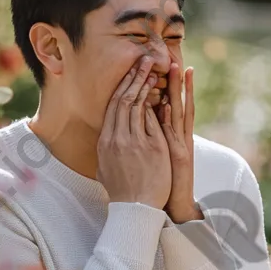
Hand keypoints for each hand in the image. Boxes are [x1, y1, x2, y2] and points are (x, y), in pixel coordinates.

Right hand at [97, 56, 171, 209]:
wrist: (135, 210)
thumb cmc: (122, 192)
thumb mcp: (106, 167)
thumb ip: (107, 150)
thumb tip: (105, 140)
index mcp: (106, 141)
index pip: (113, 107)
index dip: (122, 87)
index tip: (129, 73)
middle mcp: (118, 138)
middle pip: (125, 100)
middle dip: (134, 77)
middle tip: (143, 60)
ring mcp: (135, 141)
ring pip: (139, 105)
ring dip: (147, 84)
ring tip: (155, 68)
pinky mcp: (152, 147)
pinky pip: (154, 119)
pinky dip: (159, 103)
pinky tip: (165, 89)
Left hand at [157, 63, 201, 223]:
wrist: (174, 205)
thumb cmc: (162, 181)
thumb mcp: (158, 154)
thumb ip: (155, 135)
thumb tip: (148, 116)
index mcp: (173, 135)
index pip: (172, 104)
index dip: (172, 87)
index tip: (171, 68)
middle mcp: (180, 137)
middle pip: (180, 103)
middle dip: (179, 83)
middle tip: (179, 62)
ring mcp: (181, 145)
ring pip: (182, 113)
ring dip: (181, 92)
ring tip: (182, 72)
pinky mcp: (180, 157)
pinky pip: (174, 134)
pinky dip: (172, 118)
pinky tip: (171, 104)